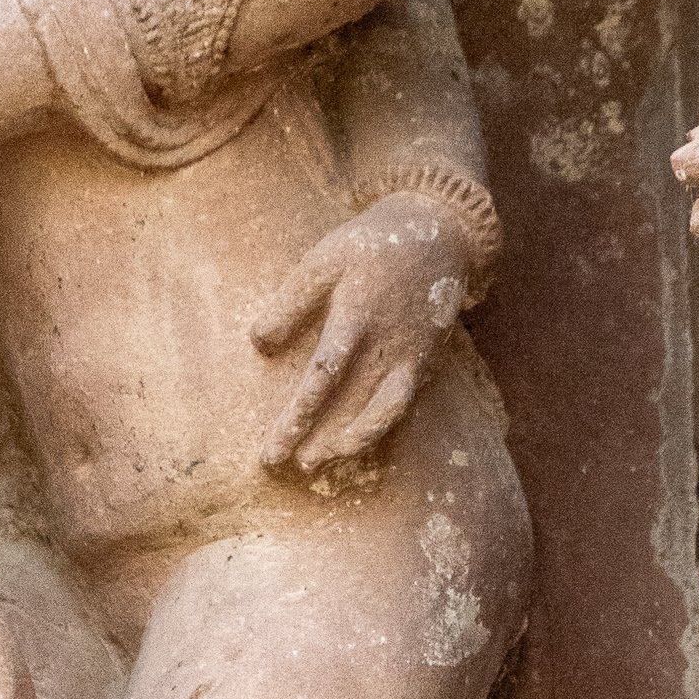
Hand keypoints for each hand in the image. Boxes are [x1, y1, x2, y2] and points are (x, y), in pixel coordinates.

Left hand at [254, 199, 469, 473]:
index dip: (299, 414)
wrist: (440, 234)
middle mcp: (388, 343)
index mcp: (358, 316)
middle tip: (281, 465)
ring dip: (354, 441)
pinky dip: (382, 426)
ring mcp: (411, 355)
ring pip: (385, 411)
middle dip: (317, 439)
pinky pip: (404, 403)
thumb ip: (292, 301)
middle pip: (350, 403)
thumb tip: (258, 343)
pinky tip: (355, 442)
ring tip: (319, 461)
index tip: (272, 444)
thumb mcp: (325, 259)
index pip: (325, 375)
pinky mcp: (425, 360)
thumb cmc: (370, 245)